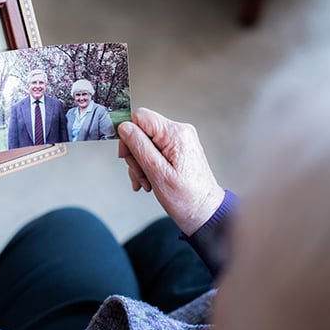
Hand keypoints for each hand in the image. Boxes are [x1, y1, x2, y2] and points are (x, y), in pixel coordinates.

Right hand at [117, 108, 223, 234]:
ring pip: (144, 143)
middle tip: (140, 174)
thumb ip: (139, 147)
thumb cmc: (187, 198)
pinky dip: (147, 166)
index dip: (128, 134)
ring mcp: (179, 141)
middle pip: (141, 131)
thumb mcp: (157, 173)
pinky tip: (149, 181)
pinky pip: (153, 151)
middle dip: (134, 155)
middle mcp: (179, 132)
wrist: (205, 213)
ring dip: (140, 164)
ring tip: (147, 182)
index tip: (126, 155)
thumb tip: (125, 127)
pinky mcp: (177, 150)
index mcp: (176, 134)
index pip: (140, 117)